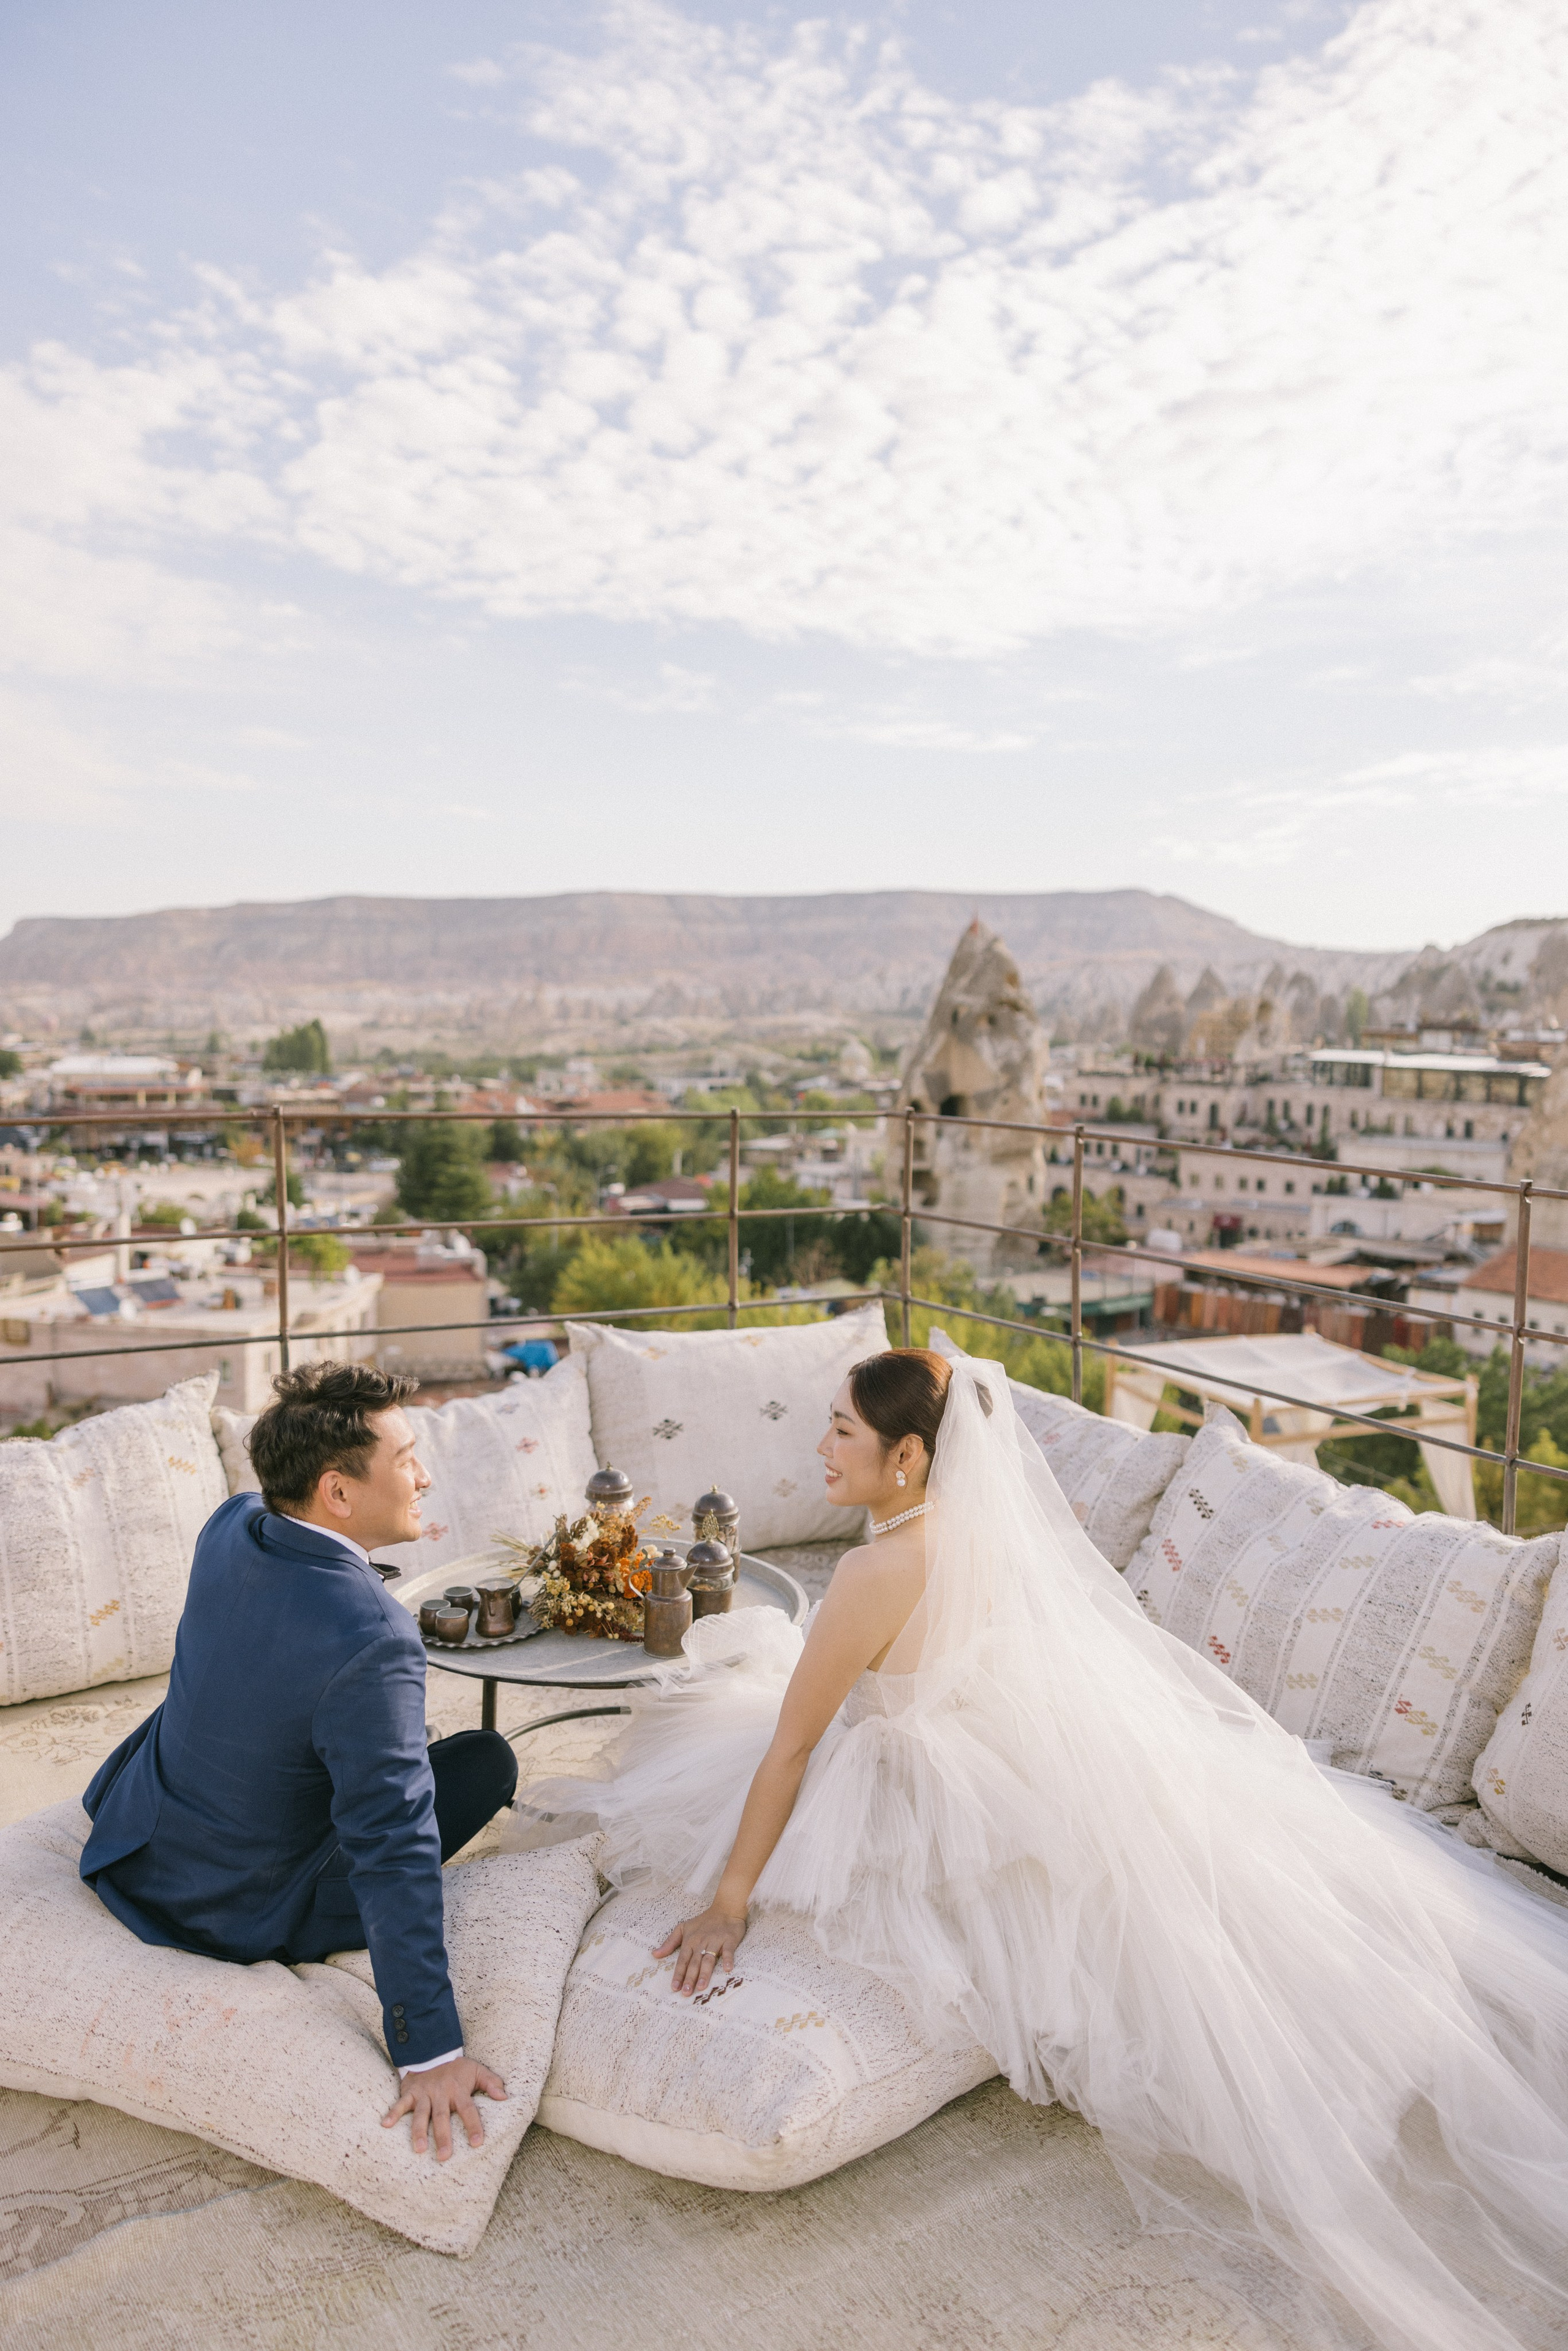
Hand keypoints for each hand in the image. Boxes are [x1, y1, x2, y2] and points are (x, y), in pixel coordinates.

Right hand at [381, 2057, 506, 2160]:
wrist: (433, 2050)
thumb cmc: (457, 2068)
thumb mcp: (477, 2070)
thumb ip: (492, 2083)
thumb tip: (505, 2097)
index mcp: (459, 2091)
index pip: (468, 2110)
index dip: (473, 2125)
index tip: (477, 2143)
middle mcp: (441, 2094)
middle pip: (442, 2117)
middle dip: (443, 2137)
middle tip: (444, 2156)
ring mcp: (424, 2094)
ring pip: (421, 2114)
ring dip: (418, 2131)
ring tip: (418, 2149)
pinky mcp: (410, 2092)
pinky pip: (400, 2104)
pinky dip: (392, 2113)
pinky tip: (385, 2125)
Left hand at [653, 1902, 746, 1996]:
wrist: (725, 1908)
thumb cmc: (703, 1921)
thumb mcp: (683, 1928)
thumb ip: (669, 1942)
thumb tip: (654, 1954)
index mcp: (690, 1941)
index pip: (682, 1960)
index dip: (678, 1974)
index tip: (674, 1988)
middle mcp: (701, 1942)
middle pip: (694, 1963)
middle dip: (690, 1978)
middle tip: (686, 1992)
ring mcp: (715, 1941)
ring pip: (709, 1959)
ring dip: (705, 1973)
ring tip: (701, 1987)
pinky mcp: (729, 1940)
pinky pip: (728, 1951)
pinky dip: (727, 1959)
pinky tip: (727, 1969)